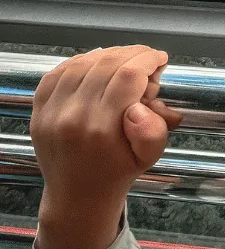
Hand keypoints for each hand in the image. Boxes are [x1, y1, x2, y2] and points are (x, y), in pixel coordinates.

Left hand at [32, 45, 180, 248]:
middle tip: (146, 61)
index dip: (148, 59)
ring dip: (109, 54)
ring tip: (125, 61)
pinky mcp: (39, 110)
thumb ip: (153, 130)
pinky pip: (59, 71)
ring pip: (83, 63)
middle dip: (133, 54)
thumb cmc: (118, 172)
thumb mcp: (149, 157)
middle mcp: (73, 117)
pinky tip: (96, 65)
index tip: (160, 59)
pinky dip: (81, 61)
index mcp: (102, 129)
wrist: (77, 195)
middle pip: (107, 64)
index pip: (128, 75)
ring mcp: (51, 112)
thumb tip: (141, 104)